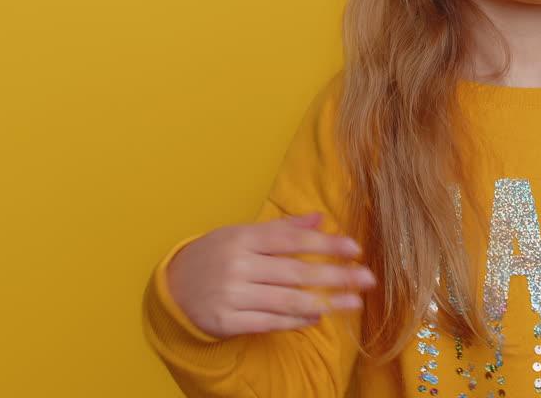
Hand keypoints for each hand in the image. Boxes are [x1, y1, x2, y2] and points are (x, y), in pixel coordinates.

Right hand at [165, 212, 375, 338]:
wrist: (172, 287)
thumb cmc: (216, 255)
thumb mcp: (242, 234)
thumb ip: (281, 229)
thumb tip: (320, 218)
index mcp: (242, 238)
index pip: (292, 240)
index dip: (325, 244)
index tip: (355, 248)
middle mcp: (237, 265)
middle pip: (295, 271)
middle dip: (335, 276)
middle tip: (367, 279)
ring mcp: (231, 295)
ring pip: (287, 300)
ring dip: (326, 302)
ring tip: (353, 302)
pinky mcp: (226, 322)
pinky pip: (270, 322)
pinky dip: (296, 319)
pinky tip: (319, 315)